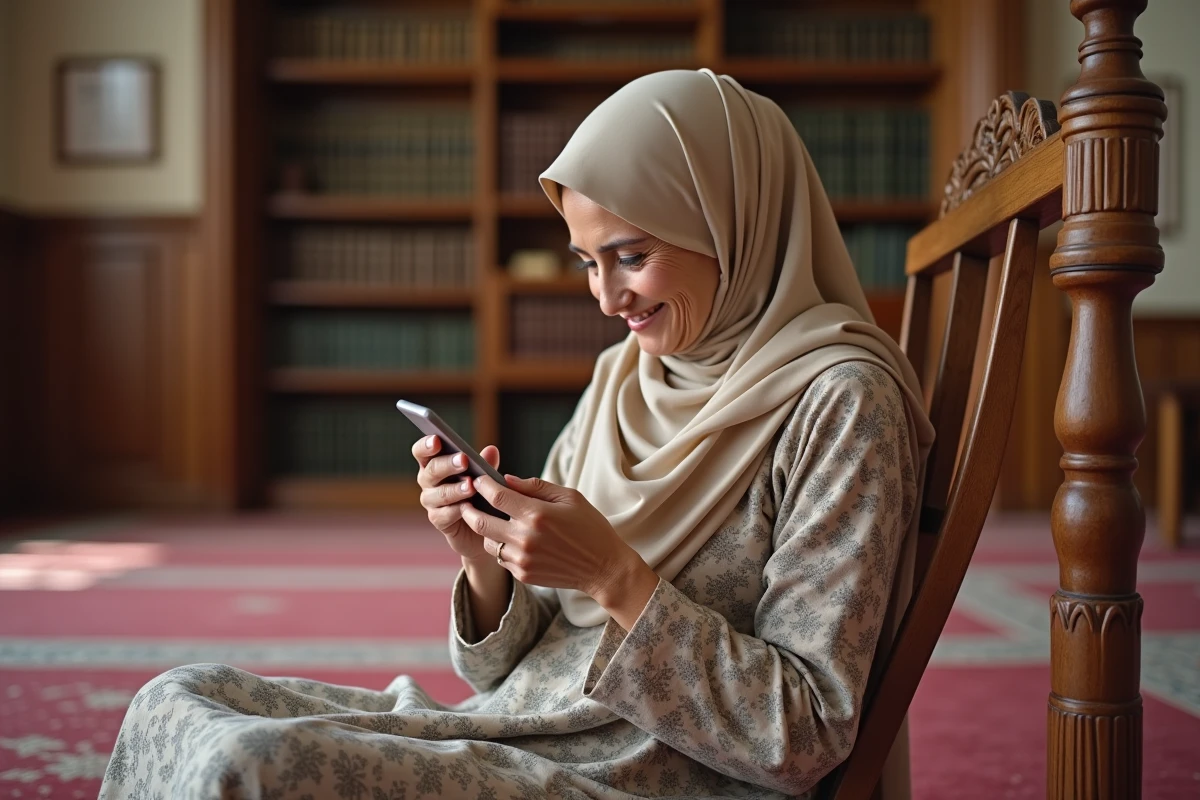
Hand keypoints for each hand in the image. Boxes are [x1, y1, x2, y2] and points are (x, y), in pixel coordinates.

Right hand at [412, 435, 500, 565]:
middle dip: (447, 464)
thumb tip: (492, 450)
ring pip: (439, 493)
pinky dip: (456, 510)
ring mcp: (431, 501)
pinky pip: (444, 514)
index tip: (437, 439)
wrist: (483, 527)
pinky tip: (467, 508)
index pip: (422, 452)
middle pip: (431, 470)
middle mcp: (428, 481)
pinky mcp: (438, 519)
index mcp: (434, 463)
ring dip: (455, 489)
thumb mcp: (484, 476)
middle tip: (463, 460)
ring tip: (470, 486)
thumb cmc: (479, 493)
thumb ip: (485, 464)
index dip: (427, 445)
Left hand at [460, 474, 659, 628]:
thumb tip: (506, 479)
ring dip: (486, 530)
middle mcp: (525, 538)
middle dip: (469, 509)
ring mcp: (522, 559)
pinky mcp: (523, 574)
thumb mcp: (569, 498)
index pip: (496, 496)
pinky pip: (501, 557)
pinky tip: (511, 538)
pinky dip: (501, 546)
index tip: (479, 479)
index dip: (483, 485)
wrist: (603, 568)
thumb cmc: (589, 527)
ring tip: (492, 521)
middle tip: (467, 501)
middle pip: (480, 522)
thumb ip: (535, 487)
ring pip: (487, 542)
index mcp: (536, 514)